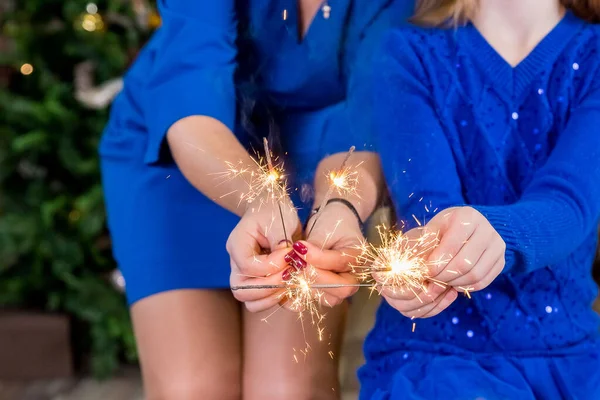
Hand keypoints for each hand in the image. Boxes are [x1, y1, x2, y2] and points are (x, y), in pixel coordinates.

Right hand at [228, 197, 301, 311]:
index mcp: (237, 245)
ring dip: (272, 297)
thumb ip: (281, 239)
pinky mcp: (258, 283)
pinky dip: (276, 300)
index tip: (290, 255)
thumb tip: (287, 259)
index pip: (248, 267)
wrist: (272, 210)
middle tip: (293, 273)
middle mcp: (236, 264)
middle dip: (271, 285)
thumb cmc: (274, 209)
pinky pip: (261, 302)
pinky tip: (293, 288)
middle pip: (242, 289)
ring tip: (292, 283)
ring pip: (250, 301)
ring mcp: (245, 276)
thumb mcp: (279, 217)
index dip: (271, 266)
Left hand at [290, 202, 363, 306]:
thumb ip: (315, 245)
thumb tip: (300, 256)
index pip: (341, 264)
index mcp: (359, 258)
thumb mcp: (325, 229)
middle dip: (314, 277)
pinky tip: (286, 282)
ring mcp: (339, 288)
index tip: (299, 248)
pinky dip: (298, 294)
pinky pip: (313, 301)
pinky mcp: (325, 293)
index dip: (318, 258)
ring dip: (306, 286)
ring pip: (327, 299)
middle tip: (294, 262)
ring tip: (290, 269)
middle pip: (340, 289)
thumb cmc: (332, 223)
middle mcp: (353, 277)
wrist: (332, 224)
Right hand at [374, 227, 458, 318]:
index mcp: (381, 267)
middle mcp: (385, 286)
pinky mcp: (413, 307)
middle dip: (418, 292)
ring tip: (446, 287)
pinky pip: (423, 313)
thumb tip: (415, 267)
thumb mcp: (419, 242)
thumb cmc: (425, 243)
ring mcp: (398, 299)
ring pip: (409, 309)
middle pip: (396, 297)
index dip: (402, 279)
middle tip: (437, 283)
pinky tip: (452, 293)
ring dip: (430, 300)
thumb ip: (413, 253)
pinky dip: (439, 305)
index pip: (383, 278)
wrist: (436, 249)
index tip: (421, 275)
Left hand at [426, 206, 505, 292]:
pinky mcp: (501, 260)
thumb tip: (418, 265)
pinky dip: (467, 287)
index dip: (436, 264)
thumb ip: (426, 244)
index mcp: (468, 217)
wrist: (471, 226)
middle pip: (464, 263)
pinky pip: (484, 281)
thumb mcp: (434, 228)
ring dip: (455, 283)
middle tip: (432, 280)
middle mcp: (487, 230)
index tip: (425, 272)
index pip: (450, 247)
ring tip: (442, 282)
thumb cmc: (447, 227)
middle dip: (444, 276)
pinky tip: (454, 283)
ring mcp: (498, 246)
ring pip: (475, 275)